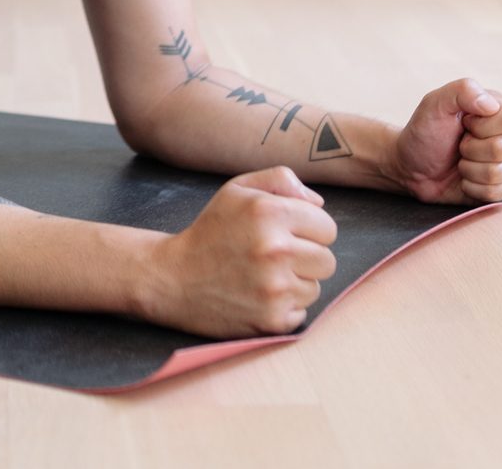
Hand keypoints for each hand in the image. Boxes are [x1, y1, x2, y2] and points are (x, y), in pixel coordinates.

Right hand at [142, 166, 337, 337]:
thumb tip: (319, 204)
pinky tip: (258, 296)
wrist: (173, 278)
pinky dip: (284, 307)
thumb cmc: (211, 231)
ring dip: (295, 284)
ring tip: (262, 276)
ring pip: (315, 288)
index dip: (308, 230)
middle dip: (305, 258)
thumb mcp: (237, 190)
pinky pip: (301, 312)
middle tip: (273, 257)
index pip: (328, 227)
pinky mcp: (272, 320)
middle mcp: (276, 250)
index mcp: (270, 213)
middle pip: (327, 260)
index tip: (285, 234)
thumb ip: (281, 180)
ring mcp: (274, 289)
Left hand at [383, 78, 501, 204]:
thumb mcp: (435, 104)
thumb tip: (491, 105)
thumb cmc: (424, 132)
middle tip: (458, 145)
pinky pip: (496, 193)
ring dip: (469, 169)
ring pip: (499, 173)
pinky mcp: (500, 186)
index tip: (462, 123)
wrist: (410, 166)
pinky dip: (472, 187)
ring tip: (459, 161)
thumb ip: (462, 91)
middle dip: (470, 150)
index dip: (480, 126)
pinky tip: (463, 178)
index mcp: (497, 109)